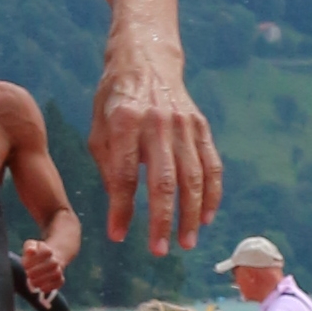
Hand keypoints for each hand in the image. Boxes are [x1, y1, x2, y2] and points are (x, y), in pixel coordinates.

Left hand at [22, 240, 66, 306]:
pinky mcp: (60, 279)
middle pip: (52, 263)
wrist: (48, 260)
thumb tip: (30, 251)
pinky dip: (50, 286)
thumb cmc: (35, 254)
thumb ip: (29, 246)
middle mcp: (55, 260)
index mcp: (48, 250)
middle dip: (38, 270)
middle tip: (28, 274)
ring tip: (32, 282)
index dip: (36, 259)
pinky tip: (41, 288)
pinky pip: (59, 282)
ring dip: (44, 279)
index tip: (25, 264)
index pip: (47, 252)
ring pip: (56, 273)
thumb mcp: (31, 246)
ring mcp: (58, 269)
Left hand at [89, 27, 218, 256]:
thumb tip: (120, 210)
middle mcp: (157, 123)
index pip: (124, 174)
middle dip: (162, 220)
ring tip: (186, 243)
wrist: (146, 60)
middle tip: (159, 250)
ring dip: (190, 214)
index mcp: (124, 122)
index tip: (117, 235)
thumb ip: (108, 166)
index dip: (121, 208)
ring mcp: (184, 124)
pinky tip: (206, 218)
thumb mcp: (99, 127)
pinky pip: (211, 165)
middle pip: (164, 180)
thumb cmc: (114, 100)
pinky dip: (212, 194)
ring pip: (193, 177)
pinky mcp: (201, 127)